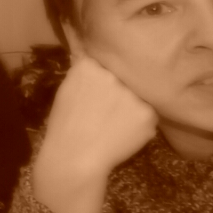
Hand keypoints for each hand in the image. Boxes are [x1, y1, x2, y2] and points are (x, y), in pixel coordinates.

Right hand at [32, 53, 157, 212]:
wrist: (75, 159)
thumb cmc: (64, 126)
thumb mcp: (66, 91)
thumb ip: (83, 73)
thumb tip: (93, 54)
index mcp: (87, 67)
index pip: (104, 62)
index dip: (102, 78)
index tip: (96, 92)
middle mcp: (112, 75)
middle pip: (124, 77)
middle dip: (119, 90)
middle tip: (106, 111)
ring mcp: (132, 94)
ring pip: (138, 96)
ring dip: (131, 107)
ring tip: (114, 125)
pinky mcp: (148, 113)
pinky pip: (148, 114)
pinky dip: (139, 123)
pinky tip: (123, 133)